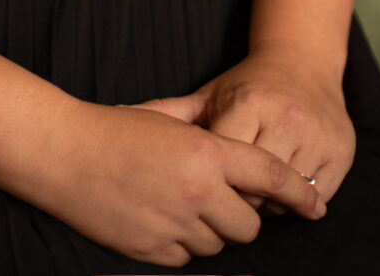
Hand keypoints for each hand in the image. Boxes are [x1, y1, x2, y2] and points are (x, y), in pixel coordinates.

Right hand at [36, 98, 325, 267]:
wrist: (63, 153)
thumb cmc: (117, 130)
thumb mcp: (170, 122)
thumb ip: (212, 146)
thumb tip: (248, 172)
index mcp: (205, 152)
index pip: (269, 177)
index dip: (298, 193)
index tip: (316, 205)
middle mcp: (197, 192)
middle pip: (249, 225)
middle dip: (240, 216)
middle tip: (219, 198)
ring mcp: (175, 225)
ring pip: (218, 243)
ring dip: (209, 229)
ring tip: (178, 202)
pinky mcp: (154, 251)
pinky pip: (187, 257)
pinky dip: (181, 242)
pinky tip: (159, 217)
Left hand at [136, 42, 355, 207]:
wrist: (304, 63)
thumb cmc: (247, 85)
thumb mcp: (210, 94)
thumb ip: (170, 111)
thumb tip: (119, 118)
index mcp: (249, 103)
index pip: (224, 163)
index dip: (209, 179)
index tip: (202, 179)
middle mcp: (286, 119)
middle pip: (254, 188)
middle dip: (237, 197)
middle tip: (226, 193)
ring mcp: (318, 137)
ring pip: (285, 198)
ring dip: (267, 203)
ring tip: (253, 191)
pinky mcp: (341, 153)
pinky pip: (317, 197)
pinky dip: (298, 203)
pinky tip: (283, 191)